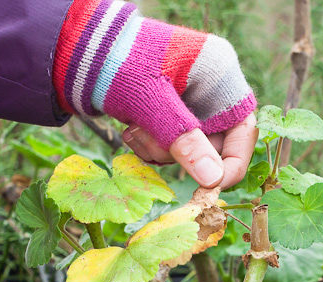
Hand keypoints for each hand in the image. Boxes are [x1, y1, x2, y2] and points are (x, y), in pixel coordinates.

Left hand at [54, 0, 258, 188]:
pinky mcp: (168, 112)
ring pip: (188, 149)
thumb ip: (184, 140)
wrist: (79, 51)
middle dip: (179, 153)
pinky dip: (151, 146)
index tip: (209, 188)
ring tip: (133, 130)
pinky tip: (130, 129)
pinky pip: (170, 144)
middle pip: (213, 144)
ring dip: (160, 150)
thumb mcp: (152, 104)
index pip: (243, 130)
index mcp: (219, 74)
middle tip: (148, 144)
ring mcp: (189, 101)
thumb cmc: (119, 64)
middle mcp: (210, 88)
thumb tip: (214, 181)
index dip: (230, 163)